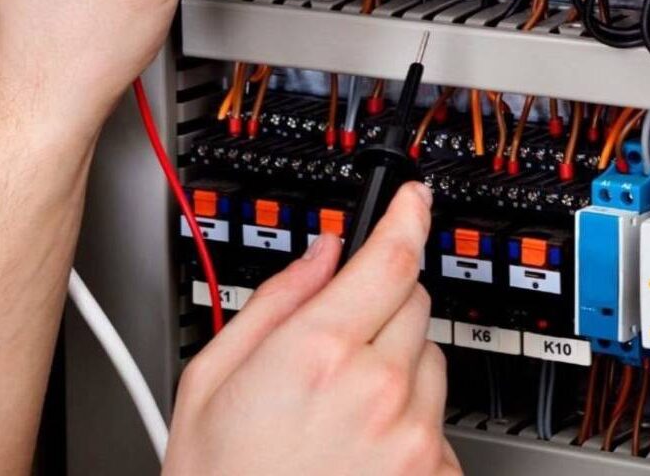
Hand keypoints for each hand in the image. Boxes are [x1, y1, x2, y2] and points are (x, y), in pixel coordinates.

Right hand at [164, 183, 458, 475]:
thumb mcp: (211, 382)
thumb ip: (274, 302)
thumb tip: (318, 254)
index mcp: (318, 351)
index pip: (390, 256)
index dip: (406, 215)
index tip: (414, 198)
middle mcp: (378, 389)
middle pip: (414, 302)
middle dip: (382, 304)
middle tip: (335, 341)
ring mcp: (413, 439)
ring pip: (430, 361)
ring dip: (398, 366)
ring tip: (338, 412)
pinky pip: (438, 425)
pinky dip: (410, 425)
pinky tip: (360, 451)